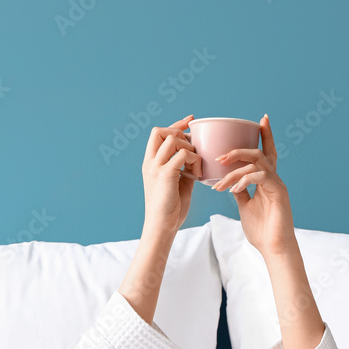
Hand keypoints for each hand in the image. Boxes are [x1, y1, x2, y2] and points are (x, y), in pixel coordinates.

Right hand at [141, 114, 200, 238]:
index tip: (190, 121)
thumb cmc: (171, 208)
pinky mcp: (165, 175)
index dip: (175, 124)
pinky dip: (194, 161)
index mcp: (150, 163)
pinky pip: (183, 155)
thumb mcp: (177, 183)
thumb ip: (183, 168)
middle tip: (194, 148)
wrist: (162, 226)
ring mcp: (156, 167)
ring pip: (173, 140)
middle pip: (161, 131)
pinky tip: (198, 176)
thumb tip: (196, 158)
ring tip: (197, 167)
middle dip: (181, 133)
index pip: (158, 133)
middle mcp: (150, 162)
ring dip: (190, 149)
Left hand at [212, 114, 296, 257]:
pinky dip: (244, 179)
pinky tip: (233, 189)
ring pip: (257, 162)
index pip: (265, 153)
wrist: (274, 248)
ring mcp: (277, 184)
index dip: (265, 135)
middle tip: (220, 156)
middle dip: (239, 150)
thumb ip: (240, 191)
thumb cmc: (261, 231)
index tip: (261, 120)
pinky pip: (260, 177)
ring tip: (220, 179)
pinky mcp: (278, 192)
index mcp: (267, 181)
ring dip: (235, 168)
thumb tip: (229, 180)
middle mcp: (274, 179)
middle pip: (259, 152)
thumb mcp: (245, 206)